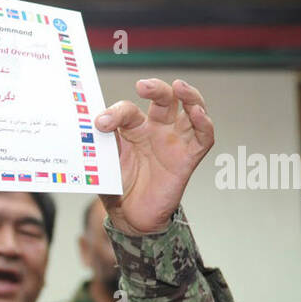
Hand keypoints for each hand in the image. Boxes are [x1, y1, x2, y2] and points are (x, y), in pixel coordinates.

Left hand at [96, 79, 214, 234]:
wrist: (130, 216)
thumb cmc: (118, 186)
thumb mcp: (105, 162)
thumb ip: (104, 142)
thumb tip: (96, 122)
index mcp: (133, 127)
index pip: (128, 111)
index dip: (115, 114)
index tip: (100, 123)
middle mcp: (156, 129)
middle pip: (164, 99)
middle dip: (156, 89)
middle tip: (143, 86)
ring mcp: (175, 141)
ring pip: (190, 109)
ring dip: (189, 95)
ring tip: (179, 86)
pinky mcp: (189, 157)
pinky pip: (204, 136)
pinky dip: (204, 123)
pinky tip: (197, 113)